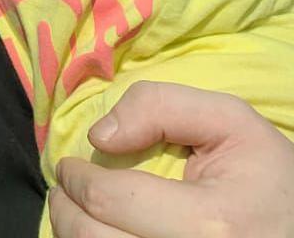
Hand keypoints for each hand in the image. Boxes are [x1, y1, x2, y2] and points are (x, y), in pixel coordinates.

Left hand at [49, 82, 293, 236]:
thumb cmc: (268, 178)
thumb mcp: (230, 122)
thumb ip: (161, 106)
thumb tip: (100, 136)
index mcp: (210, 224)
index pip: (110, 200)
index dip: (76, 178)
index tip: (68, 166)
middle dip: (65, 212)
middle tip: (63, 192)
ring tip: (75, 216)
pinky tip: (102, 237)